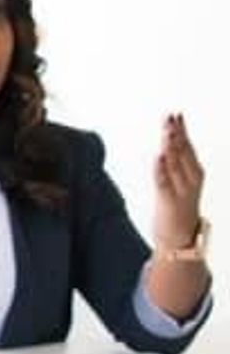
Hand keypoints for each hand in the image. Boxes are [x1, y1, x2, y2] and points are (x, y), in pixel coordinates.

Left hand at [151, 112, 205, 250]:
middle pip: (182, 152)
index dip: (182, 130)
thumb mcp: (179, 183)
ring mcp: (182, 191)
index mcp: (195, 174)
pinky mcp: (169, 203)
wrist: (180, 239)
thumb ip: (174, 164)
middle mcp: (191, 180)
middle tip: (169, 116)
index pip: (187, 147)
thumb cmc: (177, 208)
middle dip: (176, 133)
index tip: (176, 114)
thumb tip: (168, 143)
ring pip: (175, 164)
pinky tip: (158, 156)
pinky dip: (161, 168)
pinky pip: (164, 183)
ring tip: (167, 129)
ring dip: (170, 145)